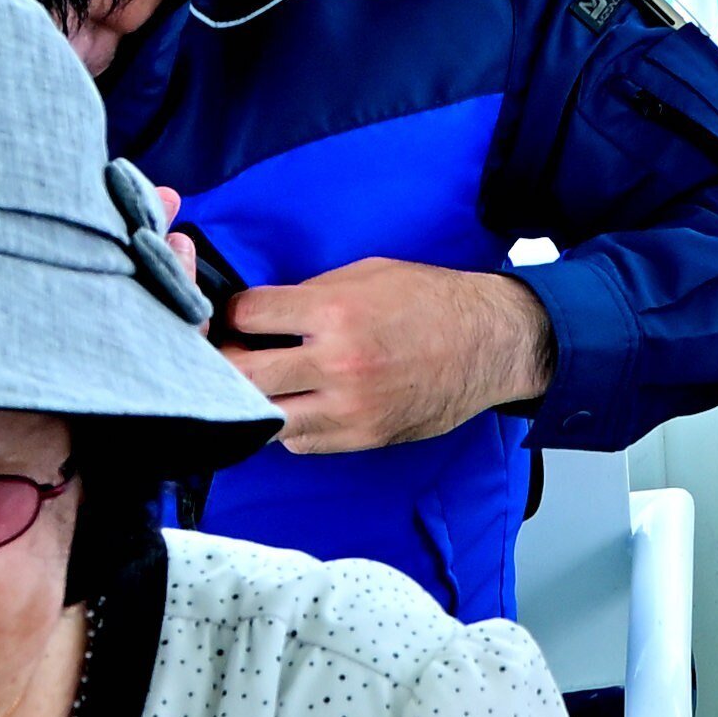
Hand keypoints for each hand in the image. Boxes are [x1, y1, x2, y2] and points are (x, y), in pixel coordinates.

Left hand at [222, 257, 552, 450]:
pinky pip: (299, 443)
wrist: (490, 343)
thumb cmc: (430, 301)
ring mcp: (349, 406)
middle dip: (227, 362)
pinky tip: (299, 405)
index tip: (241, 317)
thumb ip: (311, 293)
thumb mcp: (368, 273)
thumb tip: (262, 313)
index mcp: (336, 310)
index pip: (247, 315)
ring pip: (263, 417)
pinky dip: (289, 426)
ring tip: (263, 385)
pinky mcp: (362, 437)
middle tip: (235, 355)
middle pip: (241, 373)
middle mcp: (337, 362)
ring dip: (254, 401)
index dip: (235, 313)